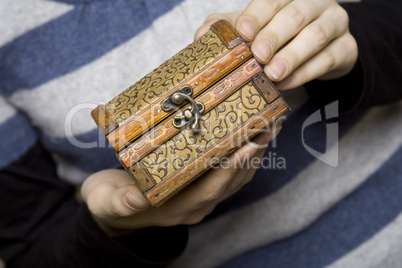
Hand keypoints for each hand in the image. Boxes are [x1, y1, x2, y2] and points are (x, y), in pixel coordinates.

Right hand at [81, 127, 280, 235]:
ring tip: (267, 127)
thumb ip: (119, 202)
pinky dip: (242, 157)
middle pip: (230, 182)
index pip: (209, 189)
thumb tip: (134, 200)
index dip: (230, 168)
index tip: (247, 144)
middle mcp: (193, 206)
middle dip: (251, 156)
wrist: (112, 209)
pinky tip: (250, 138)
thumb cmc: (108, 201)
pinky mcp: (199, 190)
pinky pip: (228, 175)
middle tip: (267, 126)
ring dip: (252, 155)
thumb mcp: (105, 201)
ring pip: (234, 179)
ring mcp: (199, 199)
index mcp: (174, 208)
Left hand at [196, 0, 357, 89]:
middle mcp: (314, 3)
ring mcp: (334, 23)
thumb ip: (229, 28)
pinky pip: (328, 58)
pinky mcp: (346, 48)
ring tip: (273, 73)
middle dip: (274, 35)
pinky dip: (306, 72)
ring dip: (292, 55)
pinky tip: (288, 83)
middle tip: (258, 56)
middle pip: (295, 15)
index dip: (257, 15)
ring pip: (315, 35)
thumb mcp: (254, 29)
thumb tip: (201, 35)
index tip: (243, 32)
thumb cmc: (283, 37)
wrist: (323, 50)